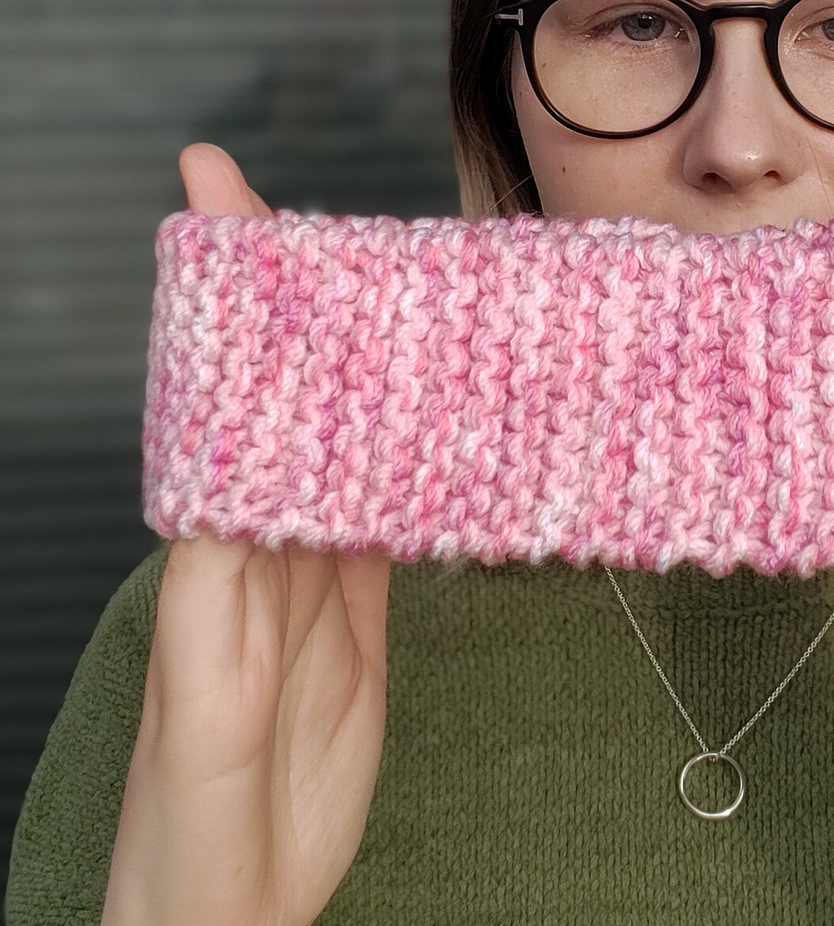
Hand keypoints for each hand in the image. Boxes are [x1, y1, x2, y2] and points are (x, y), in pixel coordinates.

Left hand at [102, 144, 391, 925]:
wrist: (223, 914)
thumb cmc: (189, 827)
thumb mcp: (207, 706)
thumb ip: (223, 595)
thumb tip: (234, 485)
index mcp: (209, 550)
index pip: (219, 395)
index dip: (221, 296)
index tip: (217, 193)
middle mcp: (255, 543)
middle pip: (278, 399)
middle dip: (288, 304)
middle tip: (303, 212)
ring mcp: (308, 575)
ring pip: (335, 445)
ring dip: (356, 371)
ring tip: (389, 294)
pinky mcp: (354, 614)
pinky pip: (382, 515)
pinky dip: (404, 460)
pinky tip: (432, 426)